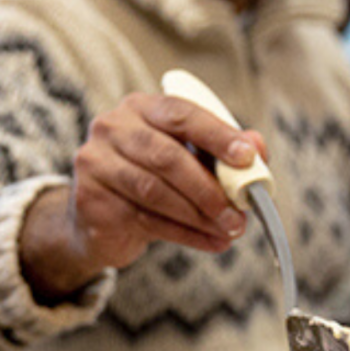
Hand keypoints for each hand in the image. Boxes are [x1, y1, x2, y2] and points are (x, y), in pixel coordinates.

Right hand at [20, 93, 266, 301]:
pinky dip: (186, 234)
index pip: (182, 114)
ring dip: (200, 216)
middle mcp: (113, 128)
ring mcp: (96, 163)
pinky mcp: (91, 201)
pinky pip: (146, 220)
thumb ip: (224, 151)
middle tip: (240, 211)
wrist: (102, 217)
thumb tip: (258, 148)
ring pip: (155, 191)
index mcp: (142, 108)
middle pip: (167, 156)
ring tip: (230, 230)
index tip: (247, 157)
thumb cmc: (155, 179)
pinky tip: (212, 242)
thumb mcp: (191, 159)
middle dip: (209, 188)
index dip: (217, 135)